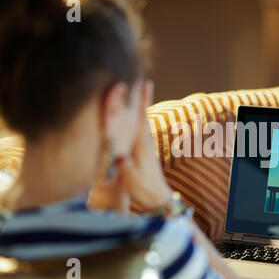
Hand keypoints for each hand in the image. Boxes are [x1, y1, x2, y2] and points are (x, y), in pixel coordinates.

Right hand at [115, 81, 172, 213]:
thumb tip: (119, 158)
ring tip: (140, 89)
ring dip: (142, 105)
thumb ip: (126, 169)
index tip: (145, 84)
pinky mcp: (145, 150)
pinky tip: (138, 113)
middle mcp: (146, 143)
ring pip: (142, 121)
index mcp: (142, 147)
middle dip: (143, 98)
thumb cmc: (144, 190)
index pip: (141, 120)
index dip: (142, 103)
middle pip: (143, 116)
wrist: (158, 198)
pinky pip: (141, 128)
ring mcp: (147, 146)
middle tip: (144, 79)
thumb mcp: (132, 182)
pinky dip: (140, 117)